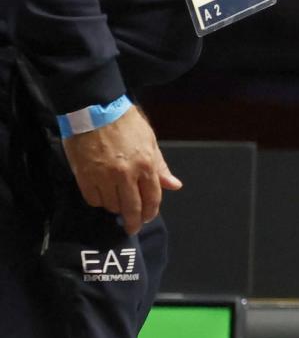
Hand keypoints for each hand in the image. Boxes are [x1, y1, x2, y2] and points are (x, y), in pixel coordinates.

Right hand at [63, 106, 181, 234]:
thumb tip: (174, 185)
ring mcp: (104, 177)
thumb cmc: (125, 122)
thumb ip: (160, 166)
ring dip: (116, 208)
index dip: (151, 212)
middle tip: (132, 228)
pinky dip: (99, 201)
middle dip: (134, 222)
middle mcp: (126, 174)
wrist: (94, 109)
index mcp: (146, 165)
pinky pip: (94, 200)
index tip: (147, 218)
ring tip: (116, 203)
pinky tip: (102, 195)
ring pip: (112, 206)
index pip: (152, 198)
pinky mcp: (85, 177)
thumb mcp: (149, 140)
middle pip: (132, 208)